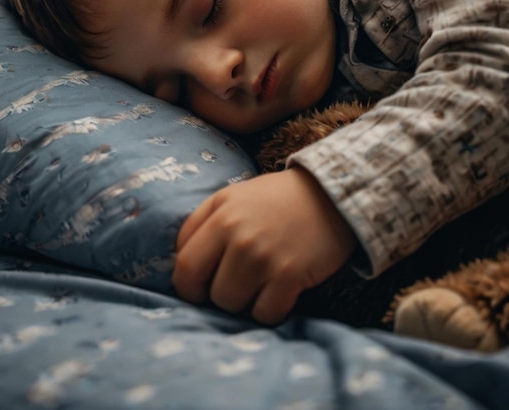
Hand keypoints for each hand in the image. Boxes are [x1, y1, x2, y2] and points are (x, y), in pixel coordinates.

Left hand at [172, 167, 355, 323]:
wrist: (330, 194)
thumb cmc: (276, 198)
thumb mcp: (231, 197)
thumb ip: (201, 223)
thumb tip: (179, 261)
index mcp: (220, 215)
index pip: (184, 266)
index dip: (188, 286)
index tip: (202, 287)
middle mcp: (238, 236)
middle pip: (208, 293)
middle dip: (218, 295)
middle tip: (237, 284)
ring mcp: (263, 256)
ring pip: (233, 306)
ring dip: (244, 303)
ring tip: (259, 284)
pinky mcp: (290, 274)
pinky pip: (265, 314)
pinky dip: (270, 309)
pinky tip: (279, 291)